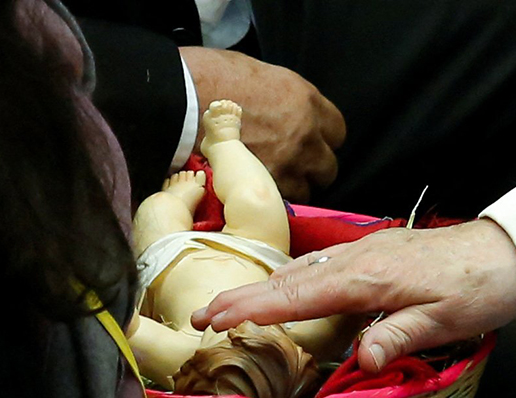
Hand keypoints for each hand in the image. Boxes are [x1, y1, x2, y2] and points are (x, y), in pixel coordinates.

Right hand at [179, 46, 345, 201]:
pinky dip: (268, 202)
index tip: (309, 143)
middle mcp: (304, 136)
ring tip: (268, 184)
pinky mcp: (262, 188)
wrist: (178, 100)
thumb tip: (280, 111)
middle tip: (290, 168)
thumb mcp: (258, 75)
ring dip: (291, 189)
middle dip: (311, 169)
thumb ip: (281, 100)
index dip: (321, 140)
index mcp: (305, 102)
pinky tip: (252, 192)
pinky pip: (279, 204)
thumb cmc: (208, 77)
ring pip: (306, 191)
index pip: (337, 132)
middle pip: (327, 167)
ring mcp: (285, 166)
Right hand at [192, 219, 515, 372]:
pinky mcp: (372, 254)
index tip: (212, 318)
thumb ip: (398, 337)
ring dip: (261, 288)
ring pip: (300, 270)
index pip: (297, 296)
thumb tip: (361, 360)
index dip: (252, 308)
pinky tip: (284, 288)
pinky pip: (318, 266)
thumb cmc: (478, 287)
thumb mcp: (444, 320)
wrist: (508, 252)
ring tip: (227, 306)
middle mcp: (355, 261)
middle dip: (241, 297)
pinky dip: (289, 279)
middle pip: (287, 280)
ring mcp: (362, 253)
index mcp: (366, 279)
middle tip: (200, 314)